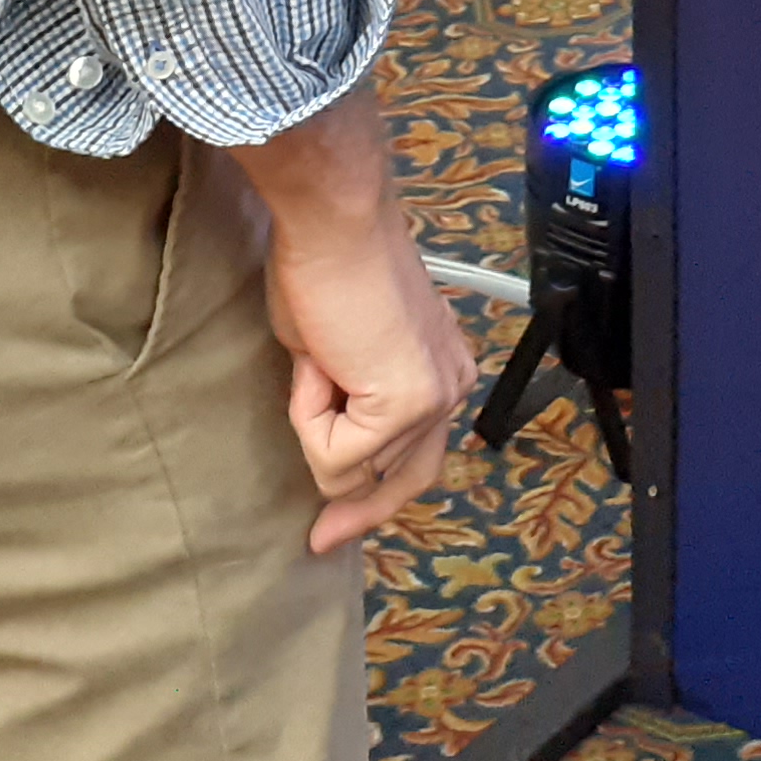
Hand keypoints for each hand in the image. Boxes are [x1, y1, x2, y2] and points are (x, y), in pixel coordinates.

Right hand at [230, 93, 482, 554]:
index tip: (336, 526)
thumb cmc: (327, 267)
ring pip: (354, 468)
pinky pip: (336, 453)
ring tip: (314, 355)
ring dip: (314, 423)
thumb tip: (334, 461)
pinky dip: (308, 416)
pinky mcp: (405, 406)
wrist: (333, 223)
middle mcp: (451, 388)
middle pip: (404, 481)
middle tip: (321, 537)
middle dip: (357, 509)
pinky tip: (318, 362)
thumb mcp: (335, 356)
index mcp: (443, 371)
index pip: (420, 457)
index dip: (377, 496)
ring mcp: (434, 399)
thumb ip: (348, 406)